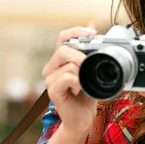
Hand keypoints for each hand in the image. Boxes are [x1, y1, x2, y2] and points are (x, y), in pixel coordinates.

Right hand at [42, 21, 97, 136]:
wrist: (82, 119)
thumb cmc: (86, 95)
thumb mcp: (92, 69)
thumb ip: (90, 49)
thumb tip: (92, 24)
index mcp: (61, 60)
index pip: (63, 37)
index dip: (76, 31)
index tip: (93, 33)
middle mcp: (53, 68)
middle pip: (63, 49)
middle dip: (81, 54)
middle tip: (91, 64)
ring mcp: (51, 79)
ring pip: (67, 64)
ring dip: (82, 72)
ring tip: (85, 84)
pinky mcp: (53, 91)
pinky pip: (65, 78)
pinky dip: (77, 81)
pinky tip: (81, 89)